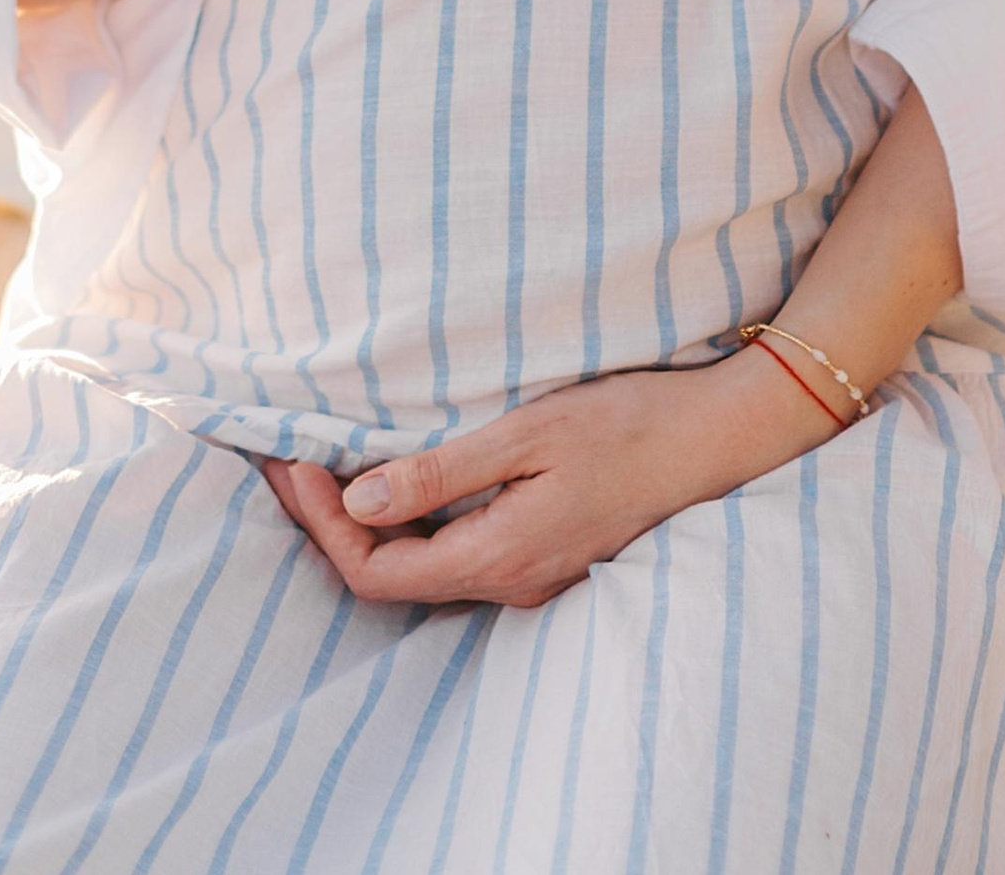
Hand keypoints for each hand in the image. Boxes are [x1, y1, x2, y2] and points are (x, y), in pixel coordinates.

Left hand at [262, 349, 835, 609]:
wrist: (717, 439)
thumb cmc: (628, 423)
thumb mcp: (529, 433)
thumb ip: (443, 472)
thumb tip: (358, 501)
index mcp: (498, 556)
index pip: (374, 570)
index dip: (319, 525)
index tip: (289, 461)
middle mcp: (508, 581)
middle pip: (388, 577)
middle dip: (327, 522)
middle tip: (287, 456)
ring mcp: (528, 574)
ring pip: (419, 567)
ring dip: (364, 521)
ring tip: (325, 459)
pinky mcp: (542, 554)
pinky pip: (453, 553)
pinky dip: (408, 519)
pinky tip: (395, 475)